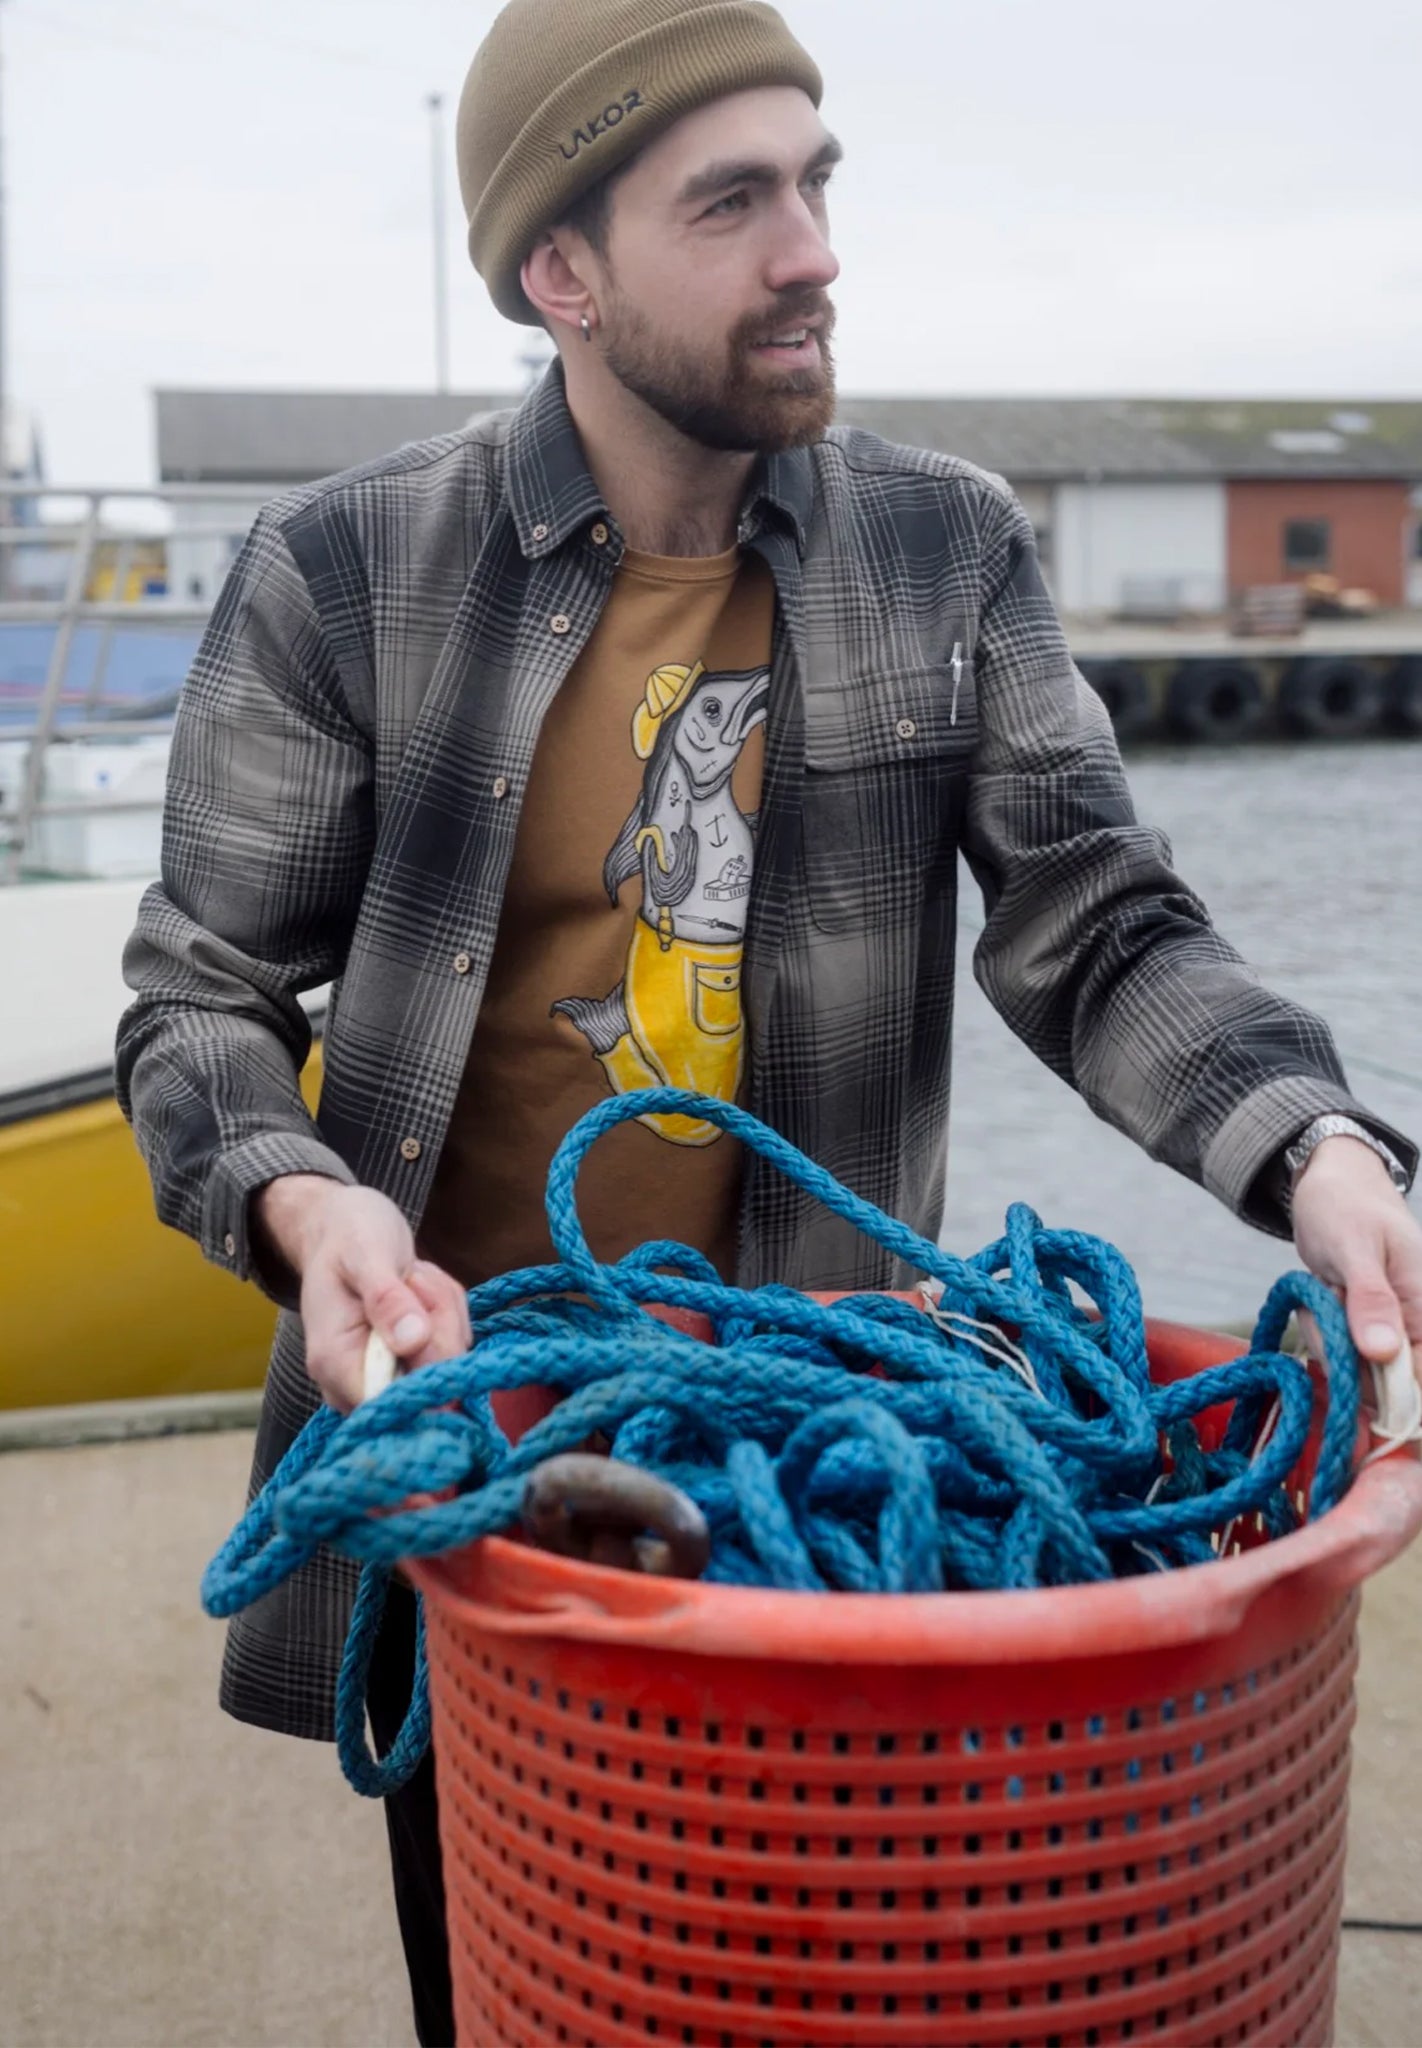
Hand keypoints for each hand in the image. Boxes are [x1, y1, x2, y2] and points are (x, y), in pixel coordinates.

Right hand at [253, 1176, 470, 1412]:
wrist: (343, 1228)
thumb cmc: (348, 1236)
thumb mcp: (367, 1254)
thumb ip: (387, 1299)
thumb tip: (414, 1340)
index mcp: (335, 1362)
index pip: (393, 1403)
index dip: (427, 1369)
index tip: (423, 1315)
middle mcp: (355, 1381)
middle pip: (430, 1382)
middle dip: (440, 1324)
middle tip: (414, 1280)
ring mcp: (385, 1375)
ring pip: (448, 1361)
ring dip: (443, 1311)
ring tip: (411, 1278)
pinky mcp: (409, 1363)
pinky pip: (452, 1347)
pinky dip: (447, 1312)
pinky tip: (420, 1287)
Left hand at [1289, 1138, 1421, 1369]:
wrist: (1328, 1184)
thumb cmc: (1346, 1205)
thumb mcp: (1353, 1246)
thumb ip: (1371, 1298)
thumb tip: (1384, 1352)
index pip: (1420, 1379)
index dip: (1388, 1391)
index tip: (1346, 1362)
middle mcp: (1414, 1324)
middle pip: (1383, 1383)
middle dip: (1343, 1354)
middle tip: (1326, 1302)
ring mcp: (1388, 1329)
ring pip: (1356, 1370)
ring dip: (1327, 1339)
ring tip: (1324, 1291)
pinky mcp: (1364, 1328)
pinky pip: (1340, 1352)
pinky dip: (1321, 1332)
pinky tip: (1320, 1297)